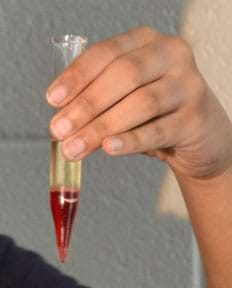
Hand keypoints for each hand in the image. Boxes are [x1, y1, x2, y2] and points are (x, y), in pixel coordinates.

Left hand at [46, 27, 231, 179]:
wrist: (200, 134)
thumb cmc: (157, 112)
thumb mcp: (129, 95)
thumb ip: (102, 97)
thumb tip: (64, 115)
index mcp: (149, 43)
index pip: (107, 53)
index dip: (77, 76)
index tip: (53, 100)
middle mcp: (172, 56)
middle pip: (124, 75)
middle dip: (86, 105)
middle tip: (59, 130)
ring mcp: (189, 86)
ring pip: (140, 103)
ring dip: (101, 127)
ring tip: (75, 147)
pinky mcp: (196, 119)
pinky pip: (158, 131)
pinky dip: (130, 140)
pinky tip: (109, 148)